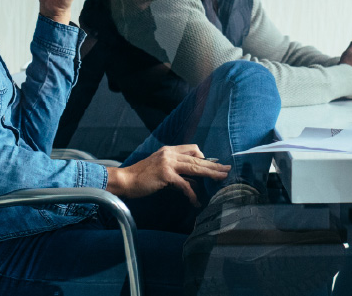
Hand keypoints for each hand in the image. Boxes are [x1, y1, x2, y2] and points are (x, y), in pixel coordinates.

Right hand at [105, 144, 228, 206]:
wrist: (125, 180)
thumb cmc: (142, 177)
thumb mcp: (161, 169)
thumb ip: (177, 171)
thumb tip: (193, 180)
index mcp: (169, 150)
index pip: (193, 148)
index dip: (204, 157)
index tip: (213, 165)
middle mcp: (170, 153)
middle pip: (198, 158)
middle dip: (214, 165)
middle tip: (227, 170)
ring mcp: (168, 163)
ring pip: (195, 168)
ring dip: (210, 174)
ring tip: (221, 179)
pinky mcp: (166, 175)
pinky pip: (185, 185)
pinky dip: (192, 194)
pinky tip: (196, 202)